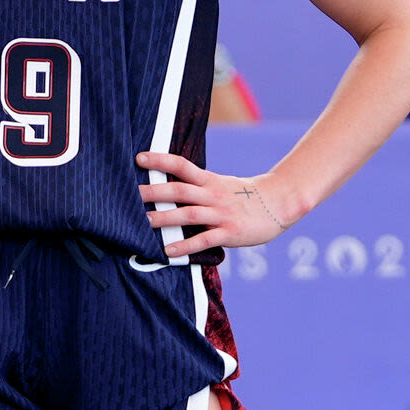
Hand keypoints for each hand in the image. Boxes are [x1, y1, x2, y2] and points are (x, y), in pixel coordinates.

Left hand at [137, 151, 299, 257]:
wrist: (278, 203)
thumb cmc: (245, 196)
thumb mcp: (222, 184)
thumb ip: (199, 185)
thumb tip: (171, 184)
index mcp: (209, 180)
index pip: (181, 166)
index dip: (160, 160)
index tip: (139, 158)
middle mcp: (212, 194)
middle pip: (179, 190)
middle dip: (154, 192)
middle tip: (130, 194)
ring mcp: (221, 213)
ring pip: (188, 214)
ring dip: (164, 218)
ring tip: (143, 223)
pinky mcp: (229, 232)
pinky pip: (204, 239)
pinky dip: (186, 246)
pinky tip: (169, 252)